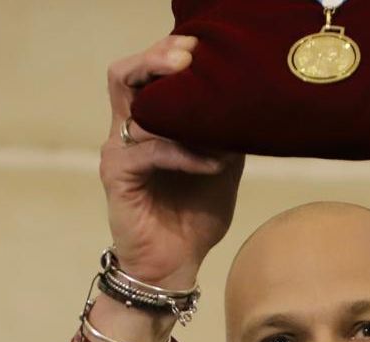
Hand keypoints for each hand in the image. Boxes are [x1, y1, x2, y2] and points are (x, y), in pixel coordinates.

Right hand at [102, 36, 245, 288]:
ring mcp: (118, 152)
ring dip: (172, 101)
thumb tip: (252, 105)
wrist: (174, 265)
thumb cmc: (193, 217)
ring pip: (129, 105)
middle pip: (124, 75)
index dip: (168, 53)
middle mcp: (127, 131)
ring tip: (208, 104)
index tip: (203, 48)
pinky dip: (185, 153)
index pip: (146, 73)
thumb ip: (227, 136)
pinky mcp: (117, 177)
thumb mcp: (221, 169)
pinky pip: (149, 152)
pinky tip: (213, 163)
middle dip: (156, 59)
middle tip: (189, 57)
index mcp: (149, 123)